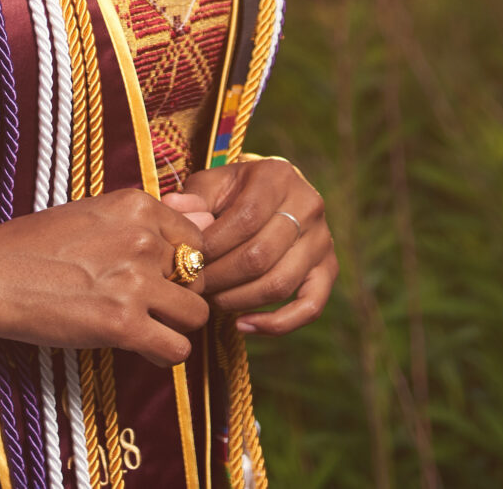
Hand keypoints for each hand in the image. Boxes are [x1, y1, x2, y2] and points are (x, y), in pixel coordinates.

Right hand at [0, 189, 211, 366]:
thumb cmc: (35, 245)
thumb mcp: (95, 214)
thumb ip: (152, 218)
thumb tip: (207, 215)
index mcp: (138, 205)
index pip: (199, 239)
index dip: (183, 264)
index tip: (158, 276)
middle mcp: (143, 239)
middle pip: (201, 277)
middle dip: (180, 295)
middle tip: (146, 304)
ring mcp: (135, 282)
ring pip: (196, 315)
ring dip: (175, 325)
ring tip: (144, 326)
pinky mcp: (122, 324)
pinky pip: (176, 349)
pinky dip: (163, 354)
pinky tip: (139, 348)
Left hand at [159, 158, 336, 336]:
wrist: (273, 193)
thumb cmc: (235, 191)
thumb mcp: (213, 184)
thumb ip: (193, 198)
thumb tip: (173, 209)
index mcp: (278, 177)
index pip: (245, 219)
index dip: (213, 246)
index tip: (187, 260)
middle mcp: (308, 206)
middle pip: (261, 256)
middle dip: (220, 277)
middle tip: (195, 286)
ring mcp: (323, 239)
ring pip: (280, 284)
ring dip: (239, 301)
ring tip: (212, 301)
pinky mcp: (329, 269)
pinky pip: (310, 307)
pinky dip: (277, 324)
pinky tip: (244, 325)